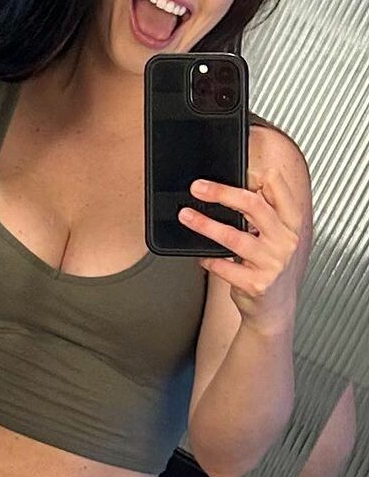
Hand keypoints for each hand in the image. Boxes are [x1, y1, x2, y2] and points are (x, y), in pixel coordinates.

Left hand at [178, 165, 303, 332]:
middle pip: (253, 206)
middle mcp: (285, 241)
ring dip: (205, 224)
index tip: (238, 166)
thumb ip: (264, 213)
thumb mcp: (275, 237)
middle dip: (222, 193)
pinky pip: (223, 266)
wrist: (274, 310)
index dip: (259, 175)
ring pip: (233, 236)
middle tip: (198, 187)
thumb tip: (234, 185)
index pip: (279, 191)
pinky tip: (200, 256)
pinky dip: (207, 259)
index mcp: (291, 224)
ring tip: (186, 215)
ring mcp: (272, 263)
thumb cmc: (270, 268)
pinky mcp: (256, 283)